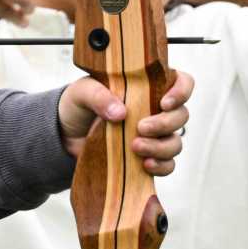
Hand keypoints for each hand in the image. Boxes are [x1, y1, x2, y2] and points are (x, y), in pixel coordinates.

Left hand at [57, 70, 193, 175]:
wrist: (65, 133)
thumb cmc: (77, 105)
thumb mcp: (82, 93)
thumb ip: (99, 96)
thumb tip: (120, 113)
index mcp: (147, 86)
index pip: (182, 82)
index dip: (182, 92)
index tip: (164, 103)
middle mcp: (155, 110)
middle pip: (181, 116)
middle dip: (165, 124)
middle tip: (140, 127)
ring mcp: (154, 135)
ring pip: (176, 142)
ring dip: (160, 147)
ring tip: (135, 147)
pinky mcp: (147, 156)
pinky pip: (168, 164)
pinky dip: (161, 166)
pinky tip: (144, 165)